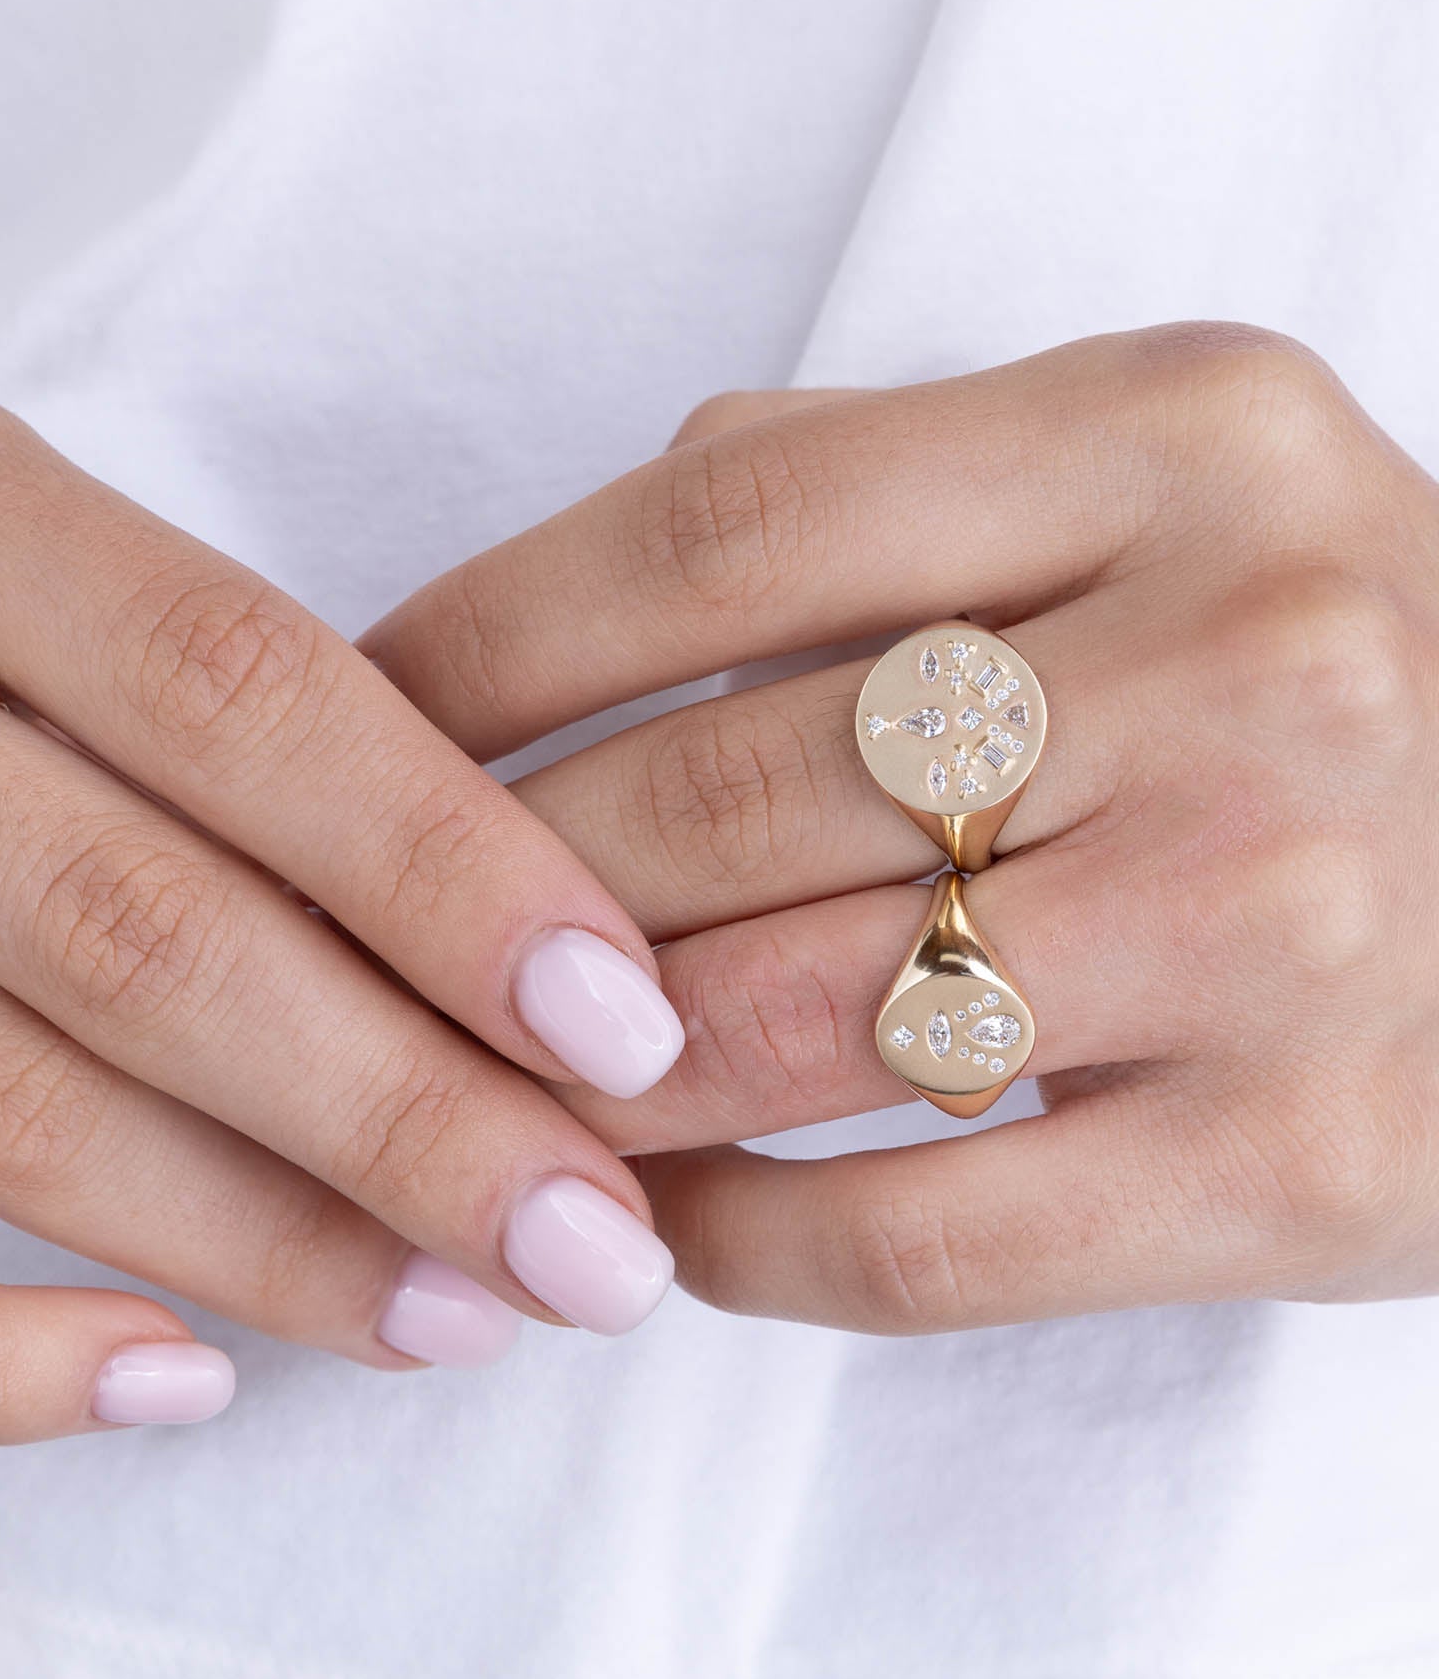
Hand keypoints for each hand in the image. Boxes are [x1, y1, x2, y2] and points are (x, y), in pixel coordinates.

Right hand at [0, 345, 684, 1439]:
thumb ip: (186, 698)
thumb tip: (492, 945)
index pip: (235, 679)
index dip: (452, 868)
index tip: (623, 1023)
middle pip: (137, 919)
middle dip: (406, 1106)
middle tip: (593, 1238)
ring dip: (268, 1247)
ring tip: (456, 1312)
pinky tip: (184, 1384)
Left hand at [364, 325, 1438, 1330]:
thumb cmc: (1327, 670)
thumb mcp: (1167, 488)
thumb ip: (884, 490)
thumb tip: (578, 578)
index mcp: (1183, 438)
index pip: (721, 524)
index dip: (485, 637)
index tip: (349, 718)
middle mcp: (1260, 653)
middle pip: (726, 786)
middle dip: (485, 889)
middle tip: (359, 941)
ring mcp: (1302, 916)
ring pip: (790, 1017)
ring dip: (575, 1079)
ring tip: (462, 1087)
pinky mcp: (1329, 1164)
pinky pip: (925, 1239)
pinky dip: (735, 1240)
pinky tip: (657, 1218)